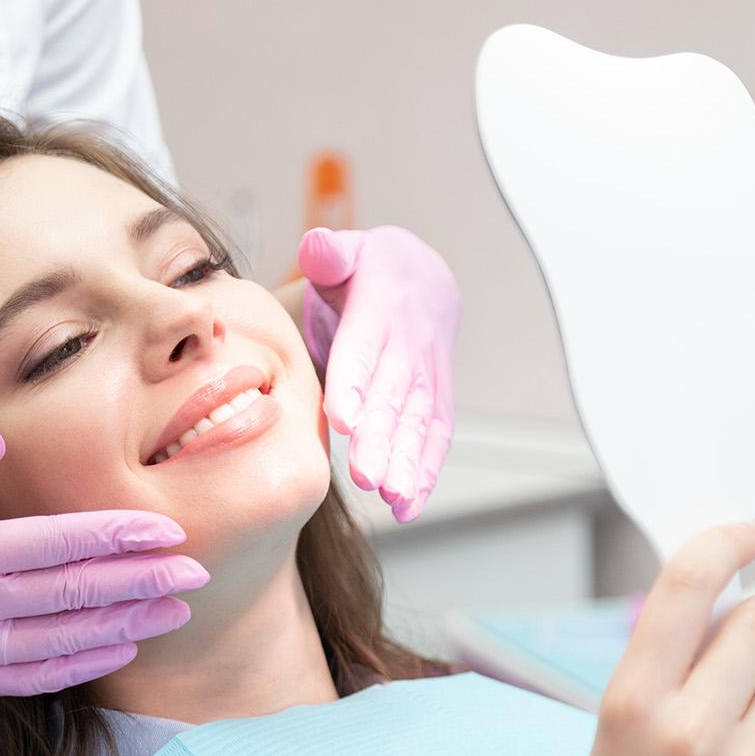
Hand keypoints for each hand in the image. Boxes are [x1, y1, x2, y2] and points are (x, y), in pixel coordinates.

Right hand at [0, 426, 207, 694]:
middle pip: (75, 596)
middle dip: (143, 583)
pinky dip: (79, 667)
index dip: (119, 539)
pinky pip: (30, 680)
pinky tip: (117, 649)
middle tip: (199, 573)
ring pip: (63, 643)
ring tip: (176, 612)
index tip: (169, 533)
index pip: (58, 546)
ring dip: (126, 626)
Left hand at [299, 225, 458, 523]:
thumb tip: (317, 247)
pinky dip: (426, 473)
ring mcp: (429, 375)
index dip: (355, 382)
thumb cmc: (369, 271)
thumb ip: (330, 252)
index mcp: (382, 309)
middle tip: (364, 475)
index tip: (342, 419)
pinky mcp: (437, 399)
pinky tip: (407, 507)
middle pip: (395, 395)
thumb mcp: (348, 250)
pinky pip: (435, 437)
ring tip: (391, 498)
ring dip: (407, 463)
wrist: (424, 277)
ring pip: (418, 422)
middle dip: (382, 437)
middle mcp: (410, 345)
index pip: (365, 348)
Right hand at [555, 523, 754, 755]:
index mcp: (630, 705)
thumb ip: (657, 670)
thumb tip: (710, 604)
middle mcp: (690, 728)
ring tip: (737, 730)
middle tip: (731, 657)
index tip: (743, 531)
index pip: (687, 588)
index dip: (721, 543)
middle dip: (750, 626)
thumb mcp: (608, 740)